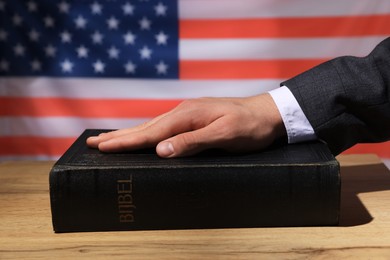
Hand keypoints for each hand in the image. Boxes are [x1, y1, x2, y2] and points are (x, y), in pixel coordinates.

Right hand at [86, 93, 285, 157]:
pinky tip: (143, 136)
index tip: (102, 147)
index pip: (150, 133)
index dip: (125, 142)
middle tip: (92, 142)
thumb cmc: (248, 126)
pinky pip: (163, 127)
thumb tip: (161, 151)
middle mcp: (182, 112)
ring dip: (128, 134)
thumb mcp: (223, 136)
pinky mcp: (192, 118)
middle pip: (144, 128)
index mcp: (186, 116)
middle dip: (118, 137)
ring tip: (108, 139)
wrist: (267, 113)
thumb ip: (192, 142)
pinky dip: (146, 133)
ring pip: (151, 127)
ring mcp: (187, 114)